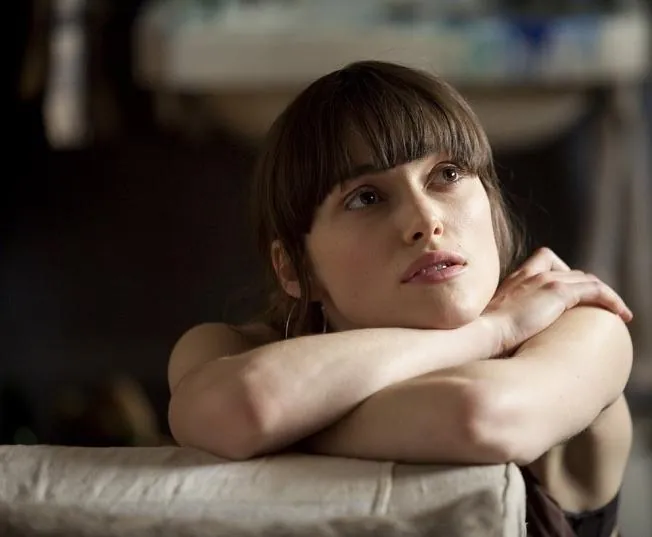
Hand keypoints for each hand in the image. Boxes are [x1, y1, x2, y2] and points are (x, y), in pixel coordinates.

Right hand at [483, 248, 632, 354]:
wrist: (482, 333)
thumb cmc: (483, 335)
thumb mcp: (493, 321)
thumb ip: (504, 318)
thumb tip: (509, 336)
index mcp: (515, 278)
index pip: (546, 262)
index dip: (563, 275)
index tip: (572, 296)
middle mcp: (532, 274)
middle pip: (571, 271)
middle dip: (587, 287)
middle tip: (598, 307)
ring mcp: (545, 280)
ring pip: (587, 279)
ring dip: (605, 294)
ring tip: (618, 311)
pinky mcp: (557, 292)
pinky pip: (595, 290)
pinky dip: (611, 300)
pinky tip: (622, 315)